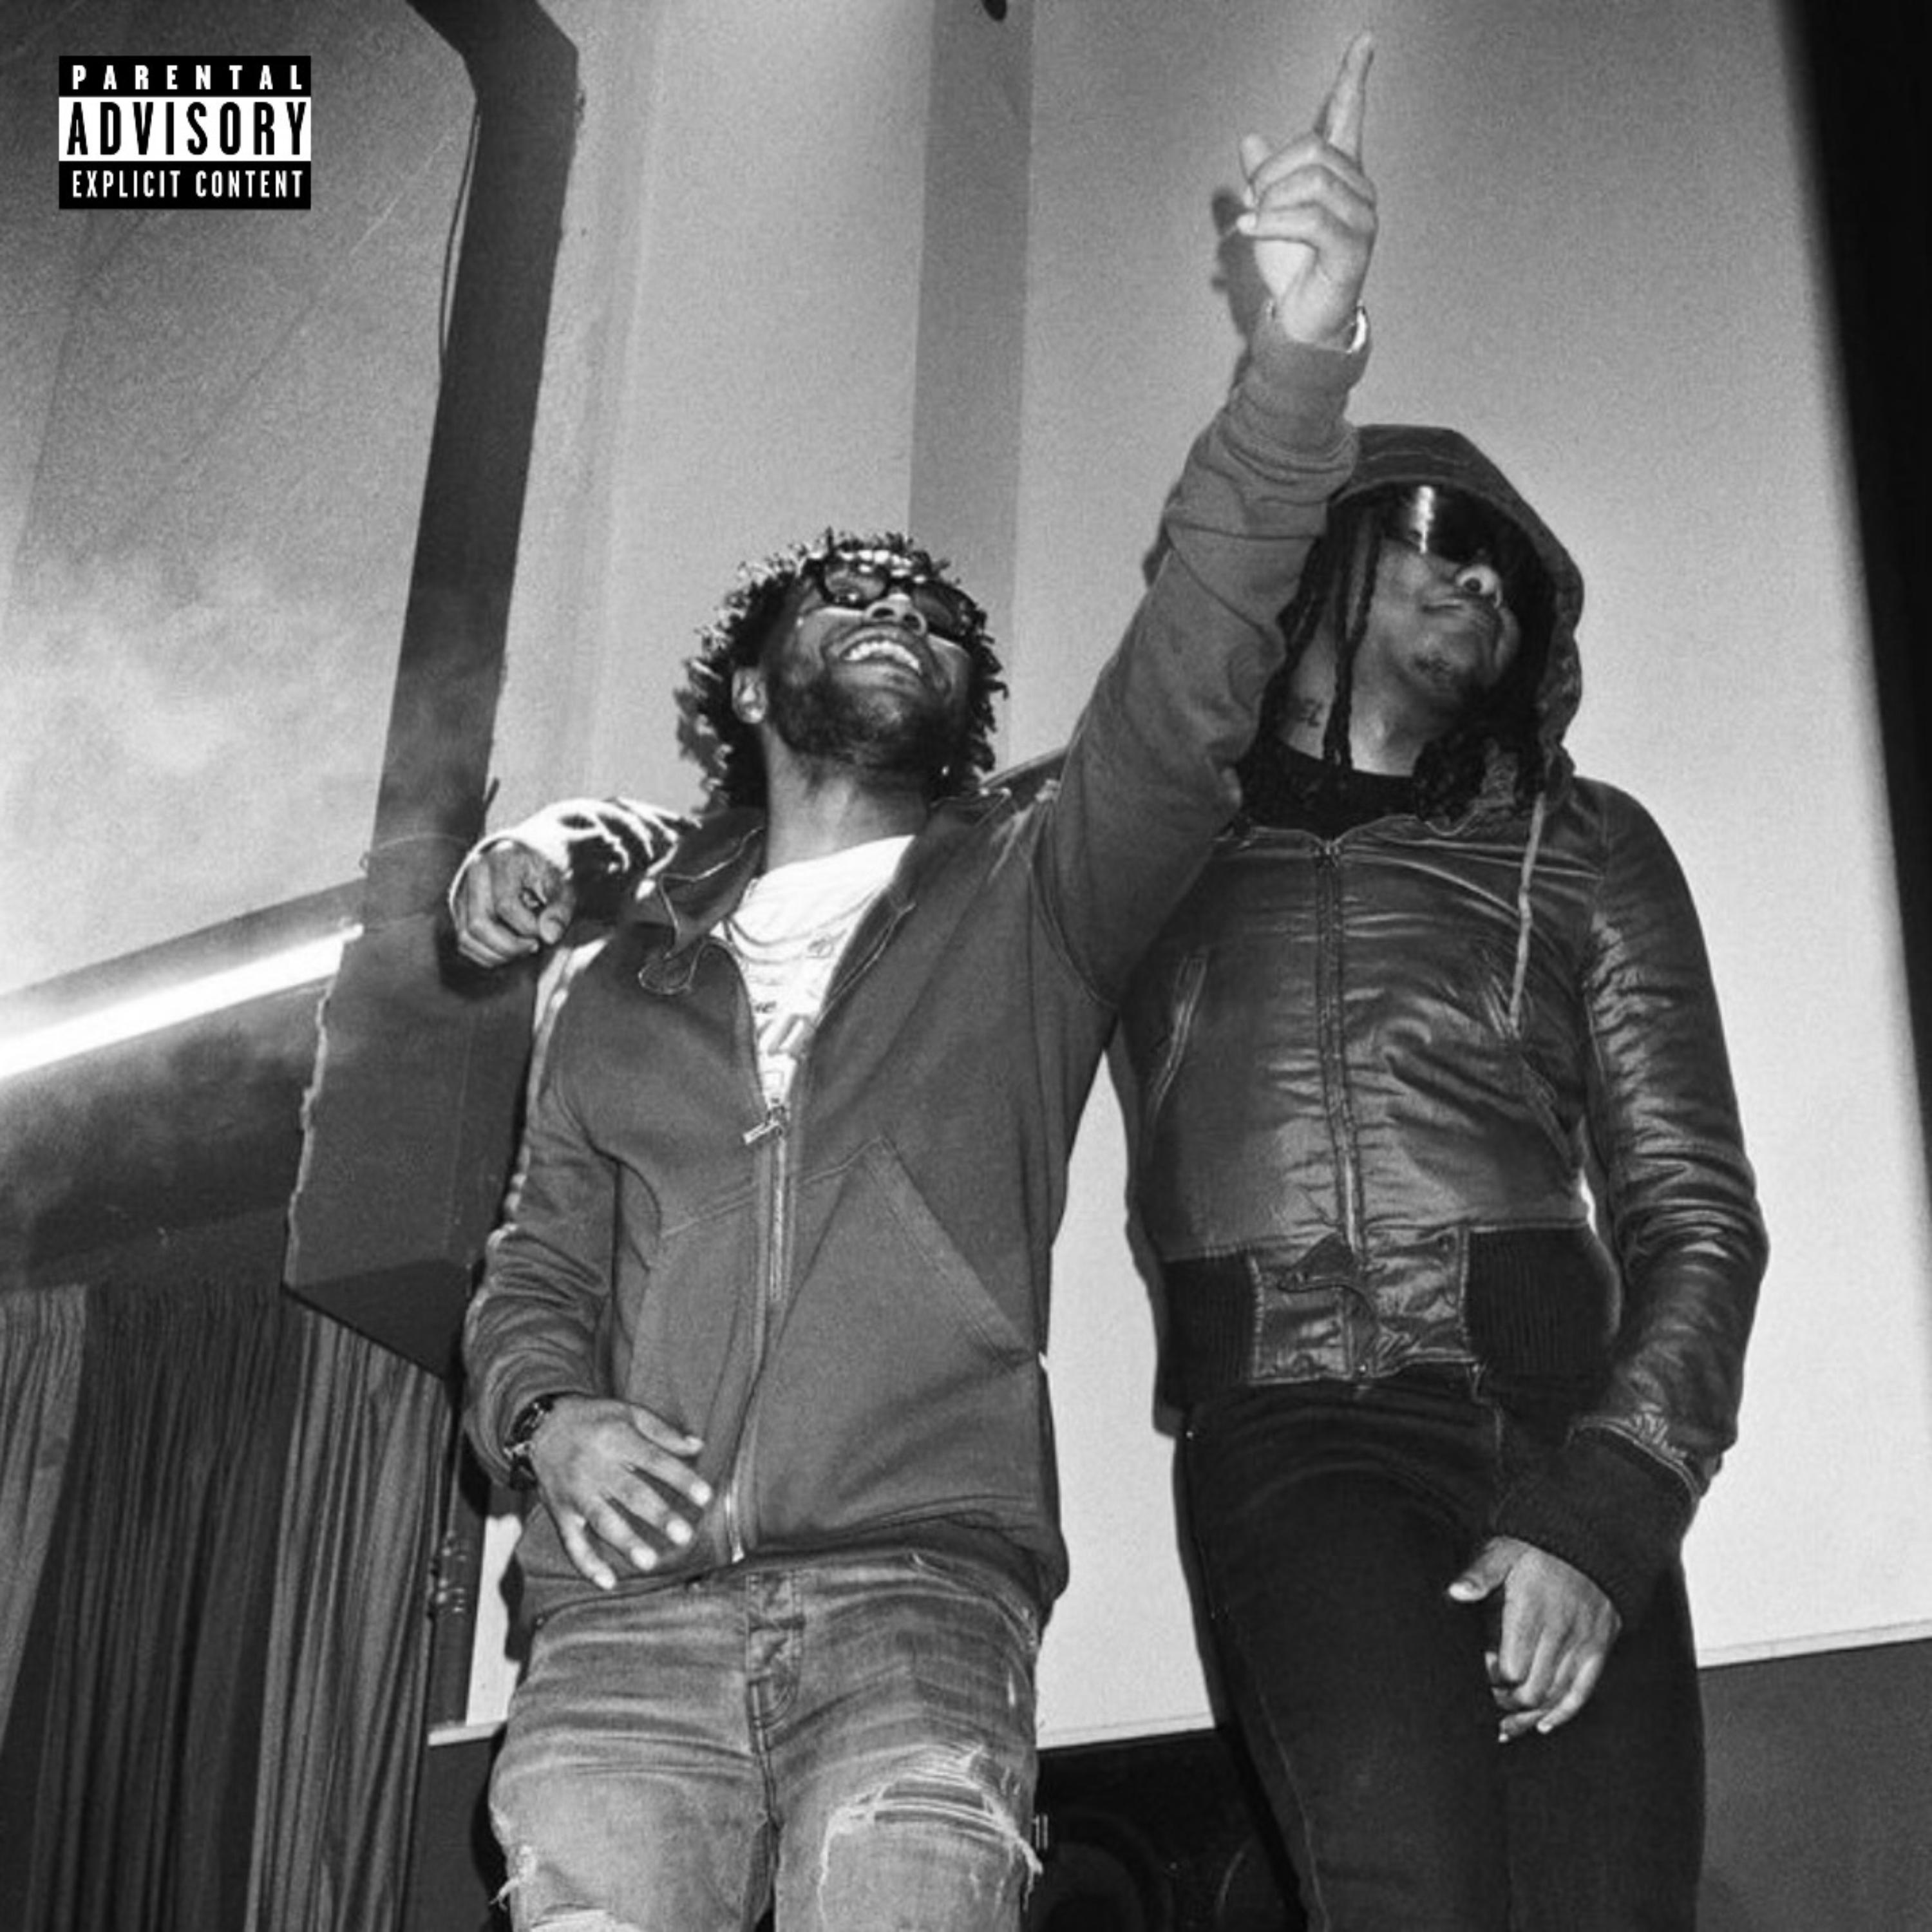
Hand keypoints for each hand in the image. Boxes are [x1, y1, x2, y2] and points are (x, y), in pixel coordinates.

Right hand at [449, 838, 578, 966]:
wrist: (536, 853)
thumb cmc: (552, 869)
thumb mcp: (566, 884)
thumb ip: (561, 910)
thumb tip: (549, 937)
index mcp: (501, 857)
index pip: (505, 905)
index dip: (528, 927)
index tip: (547, 929)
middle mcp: (474, 871)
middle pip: (479, 924)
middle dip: (511, 945)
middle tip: (536, 945)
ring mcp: (461, 889)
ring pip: (467, 938)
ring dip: (499, 954)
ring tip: (525, 947)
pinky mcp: (458, 906)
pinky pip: (465, 943)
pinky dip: (488, 955)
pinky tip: (512, 949)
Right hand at [527, 1395, 712, 1590]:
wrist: (541, 1426)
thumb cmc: (591, 1418)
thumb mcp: (627, 1412)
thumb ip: (663, 1431)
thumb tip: (698, 1446)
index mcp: (617, 1440)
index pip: (654, 1460)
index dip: (680, 1477)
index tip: (705, 1496)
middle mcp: (596, 1468)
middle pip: (631, 1493)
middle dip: (658, 1515)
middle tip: (683, 1535)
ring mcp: (577, 1492)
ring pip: (602, 1520)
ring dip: (626, 1542)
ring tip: (649, 1561)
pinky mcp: (561, 1512)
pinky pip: (572, 1541)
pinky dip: (587, 1563)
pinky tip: (607, 1580)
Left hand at [1235, 31, 1376, 346]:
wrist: (1299, 321)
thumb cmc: (1290, 268)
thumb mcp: (1268, 214)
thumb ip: (1264, 177)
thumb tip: (1250, 139)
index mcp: (1341, 175)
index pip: (1351, 117)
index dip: (1355, 78)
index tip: (1364, 39)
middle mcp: (1359, 191)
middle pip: (1314, 149)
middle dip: (1271, 172)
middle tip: (1250, 201)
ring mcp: (1362, 220)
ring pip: (1312, 182)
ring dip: (1270, 201)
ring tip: (1253, 223)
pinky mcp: (1353, 251)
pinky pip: (1310, 219)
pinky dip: (1272, 222)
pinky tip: (1250, 229)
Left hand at [1447, 1536, 1622, 1739]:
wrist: (1590, 1539)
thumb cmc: (1538, 1547)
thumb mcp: (1504, 1550)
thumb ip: (1480, 1574)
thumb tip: (1455, 1593)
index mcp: (1532, 1612)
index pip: (1511, 1668)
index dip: (1491, 1678)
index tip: (1479, 1671)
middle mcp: (1560, 1633)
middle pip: (1532, 1690)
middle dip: (1506, 1703)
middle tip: (1486, 1702)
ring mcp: (1583, 1644)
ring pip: (1555, 1698)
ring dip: (1528, 1717)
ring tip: (1504, 1727)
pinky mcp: (1599, 1649)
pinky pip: (1583, 1692)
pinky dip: (1563, 1713)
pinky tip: (1544, 1725)